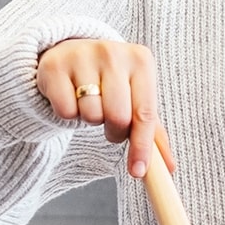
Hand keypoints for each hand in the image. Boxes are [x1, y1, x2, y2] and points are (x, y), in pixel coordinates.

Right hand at [37, 39, 168, 177]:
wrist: (71, 53)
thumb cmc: (110, 81)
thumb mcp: (135, 96)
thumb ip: (152, 130)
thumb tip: (169, 167)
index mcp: (141, 60)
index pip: (145, 113)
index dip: (142, 146)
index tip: (137, 172)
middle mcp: (113, 53)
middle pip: (118, 117)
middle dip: (114, 131)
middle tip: (109, 124)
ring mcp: (83, 55)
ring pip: (90, 115)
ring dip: (89, 119)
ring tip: (89, 103)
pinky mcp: (55, 65)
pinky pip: (65, 111)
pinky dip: (68, 113)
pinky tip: (70, 97)